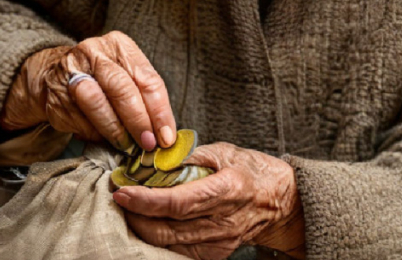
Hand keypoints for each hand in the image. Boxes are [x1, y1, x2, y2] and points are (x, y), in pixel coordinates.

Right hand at [0, 31, 176, 151]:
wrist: (55, 76)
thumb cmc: (103, 79)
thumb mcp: (127, 74)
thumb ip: (144, 97)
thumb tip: (163, 134)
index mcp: (119, 44)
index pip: (147, 78)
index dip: (159, 111)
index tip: (166, 136)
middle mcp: (93, 52)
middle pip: (121, 88)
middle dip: (138, 121)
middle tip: (149, 144)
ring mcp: (70, 72)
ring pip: (97, 104)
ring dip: (116, 130)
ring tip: (127, 146)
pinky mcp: (55, 95)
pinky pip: (80, 120)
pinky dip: (95, 135)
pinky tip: (103, 139)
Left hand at [113, 143, 305, 259]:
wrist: (281, 202)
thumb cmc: (253, 171)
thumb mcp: (224, 151)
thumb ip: (189, 157)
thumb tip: (155, 160)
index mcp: (228, 189)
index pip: (178, 202)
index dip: (146, 200)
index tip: (123, 191)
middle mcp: (224, 221)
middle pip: (168, 229)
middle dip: (136, 216)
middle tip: (119, 198)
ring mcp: (220, 242)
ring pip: (169, 244)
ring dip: (143, 228)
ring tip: (129, 209)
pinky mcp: (216, 253)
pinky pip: (179, 252)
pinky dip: (159, 239)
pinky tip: (149, 223)